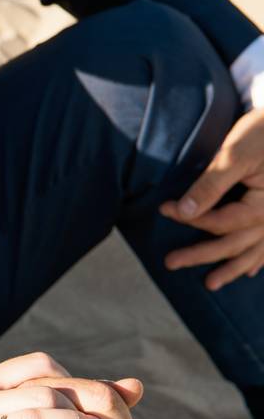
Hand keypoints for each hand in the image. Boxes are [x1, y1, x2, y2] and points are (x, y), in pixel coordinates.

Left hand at [161, 108, 263, 289]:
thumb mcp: (234, 155)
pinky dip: (256, 259)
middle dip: (201, 255)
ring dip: (231, 267)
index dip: (190, 219)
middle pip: (234, 243)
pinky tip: (246, 271)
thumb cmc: (262, 134)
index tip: (163, 210)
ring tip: (210, 284)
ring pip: (254, 251)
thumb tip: (183, 210)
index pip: (220, 221)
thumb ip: (210, 184)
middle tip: (170, 263)